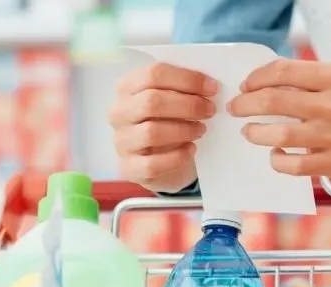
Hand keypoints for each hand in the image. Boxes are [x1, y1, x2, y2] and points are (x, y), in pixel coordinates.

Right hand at [108, 63, 218, 192]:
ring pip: (152, 132)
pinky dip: (177, 156)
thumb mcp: (171, 101)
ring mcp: (122, 141)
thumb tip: (208, 85)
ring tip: (201, 129)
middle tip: (210, 110)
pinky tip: (191, 149)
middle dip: (188, 105)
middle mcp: (119, 113)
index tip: (212, 88)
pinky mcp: (130, 168)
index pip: (153, 74)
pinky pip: (153, 164)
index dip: (186, 79)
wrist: (161, 163)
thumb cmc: (168, 124)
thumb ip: (183, 89)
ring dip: (183, 130)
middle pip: (152, 102)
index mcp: (127, 87)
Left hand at [228, 59, 330, 184]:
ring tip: (249, 132)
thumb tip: (260, 86)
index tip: (245, 86)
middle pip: (275, 100)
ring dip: (255, 132)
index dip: (256, 79)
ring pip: (279, 134)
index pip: (283, 71)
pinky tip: (276, 155)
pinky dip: (276, 159)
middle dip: (246, 104)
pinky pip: (292, 164)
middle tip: (235, 109)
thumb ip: (307, 83)